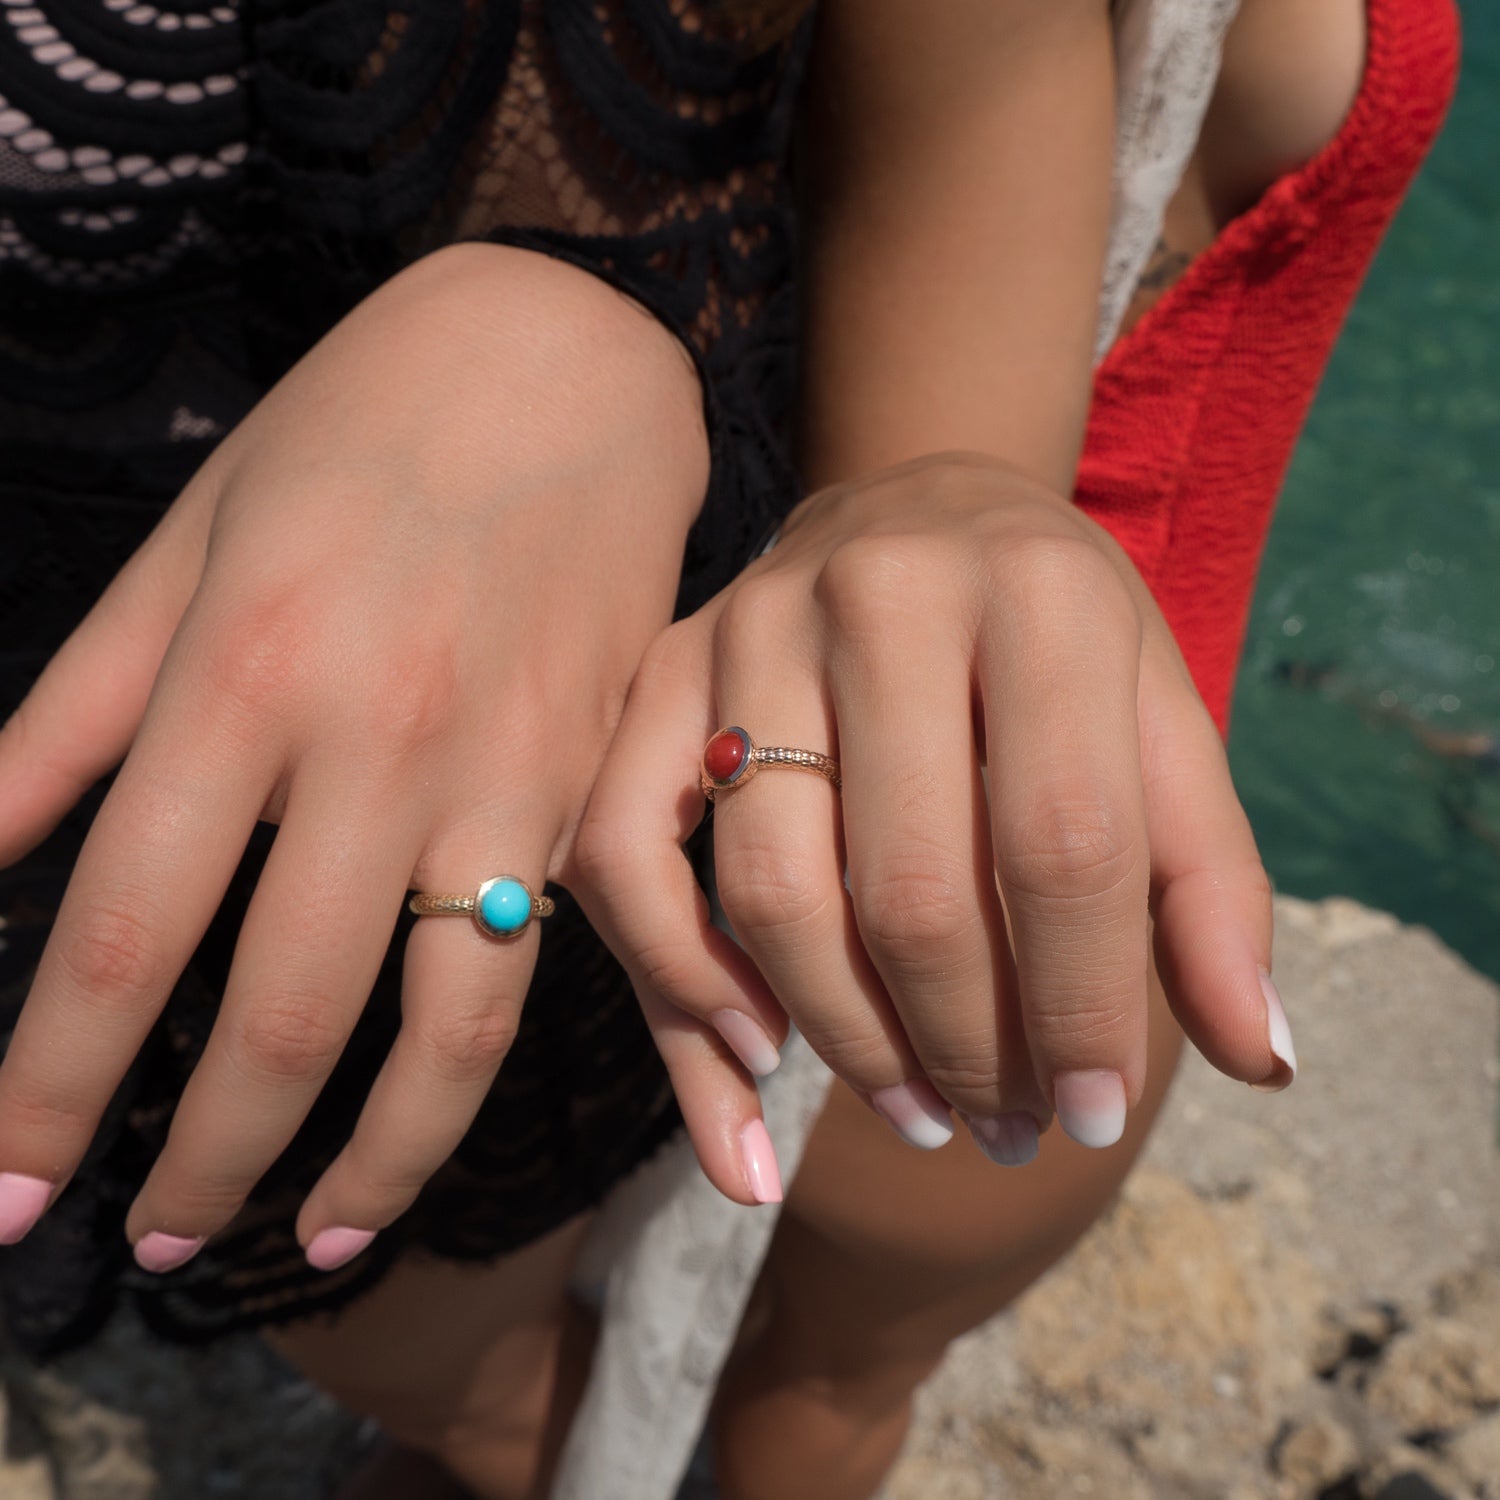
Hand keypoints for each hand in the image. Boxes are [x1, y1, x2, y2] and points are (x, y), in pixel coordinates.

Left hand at [0, 244, 708, 1265]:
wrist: (564, 366)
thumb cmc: (351, 435)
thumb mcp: (183, 547)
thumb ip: (67, 717)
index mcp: (241, 668)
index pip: (123, 932)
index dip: (42, 1087)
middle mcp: (374, 742)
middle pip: (274, 1012)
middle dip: (193, 1163)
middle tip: (139, 1246)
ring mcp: (496, 774)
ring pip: (435, 1025)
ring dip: (357, 1163)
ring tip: (295, 1243)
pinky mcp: (580, 790)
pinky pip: (525, 969)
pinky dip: (466, 1081)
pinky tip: (413, 1140)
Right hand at [571, 452, 1291, 1202]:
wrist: (914, 505)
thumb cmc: (1051, 633)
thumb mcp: (1158, 718)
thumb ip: (1210, 879)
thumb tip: (1260, 1059)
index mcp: (1038, 593)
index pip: (1064, 840)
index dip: (1083, 1006)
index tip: (1093, 1115)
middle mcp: (882, 592)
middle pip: (910, 886)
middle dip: (966, 1048)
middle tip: (1004, 1126)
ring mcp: (750, 627)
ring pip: (771, 888)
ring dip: (844, 1041)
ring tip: (915, 1110)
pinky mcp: (660, 671)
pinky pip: (624, 852)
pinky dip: (679, 980)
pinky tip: (757, 1054)